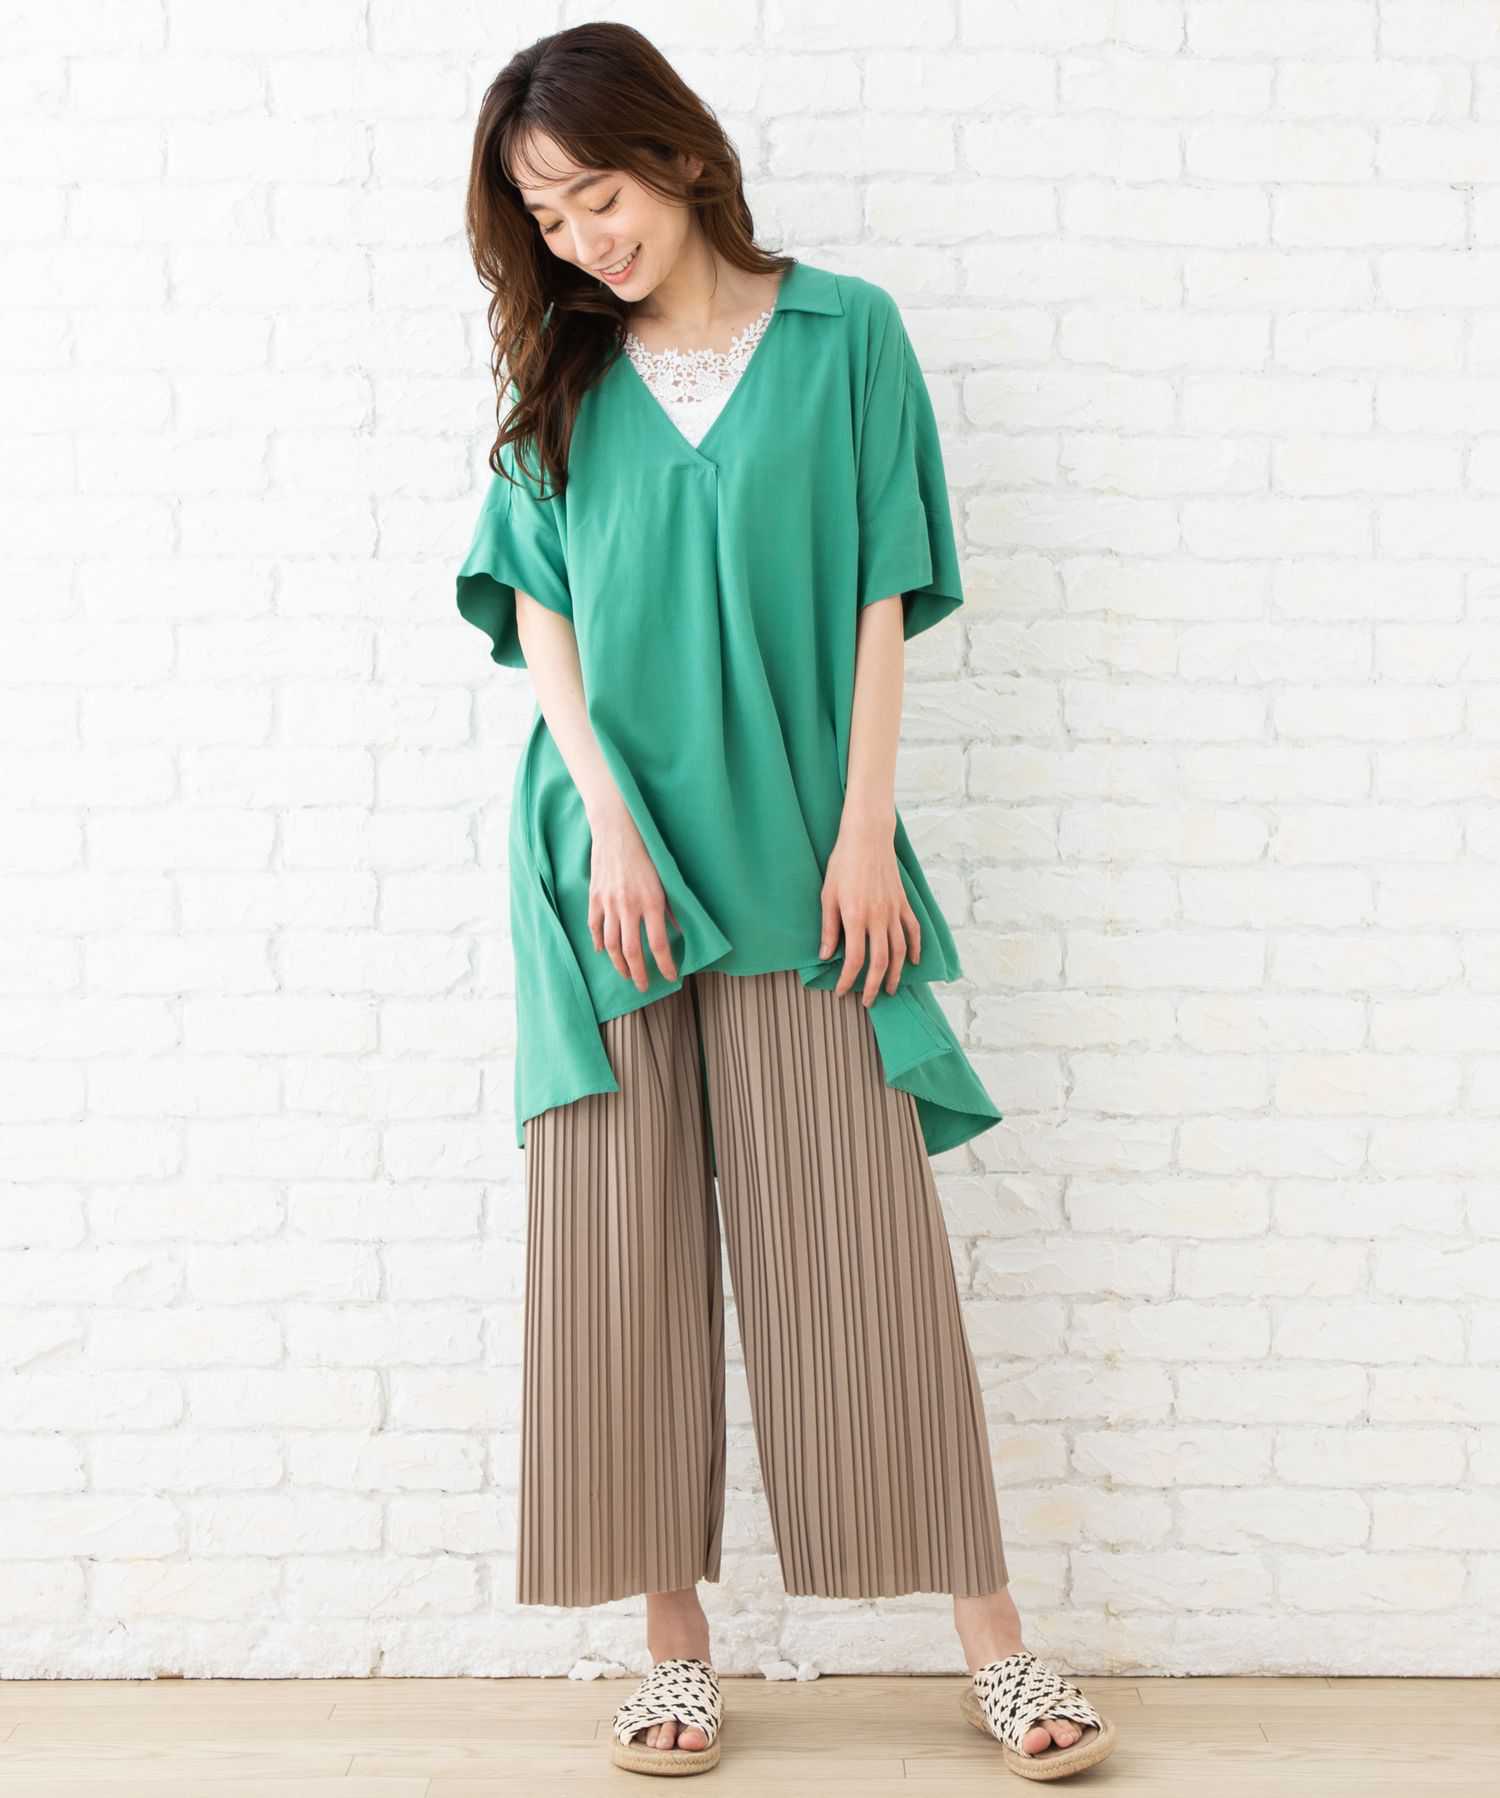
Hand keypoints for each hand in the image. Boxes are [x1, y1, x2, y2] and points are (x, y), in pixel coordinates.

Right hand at [587, 807, 679, 990]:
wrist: (617, 830)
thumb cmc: (646, 852)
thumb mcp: (666, 879)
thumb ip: (672, 907)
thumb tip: (680, 930)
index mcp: (651, 902)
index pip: (659, 944)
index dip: (665, 965)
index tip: (670, 977)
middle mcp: (629, 907)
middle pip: (632, 951)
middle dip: (639, 973)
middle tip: (644, 986)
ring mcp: (608, 903)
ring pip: (611, 945)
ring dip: (619, 964)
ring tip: (626, 974)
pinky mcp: (594, 898)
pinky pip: (594, 928)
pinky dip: (599, 943)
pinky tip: (604, 951)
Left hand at [818, 819, 921, 1006]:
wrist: (867, 838)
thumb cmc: (842, 864)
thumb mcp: (827, 895)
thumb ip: (829, 928)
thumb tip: (826, 955)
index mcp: (856, 917)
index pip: (855, 960)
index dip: (848, 980)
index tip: (841, 993)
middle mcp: (878, 918)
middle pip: (881, 962)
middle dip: (874, 986)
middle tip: (869, 1002)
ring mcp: (894, 911)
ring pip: (900, 951)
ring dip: (896, 974)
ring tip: (890, 988)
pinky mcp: (903, 903)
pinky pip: (913, 930)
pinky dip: (915, 948)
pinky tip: (912, 961)